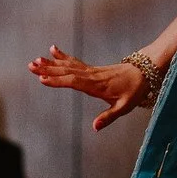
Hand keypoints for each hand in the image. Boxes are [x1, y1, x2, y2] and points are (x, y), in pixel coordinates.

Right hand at [28, 45, 148, 130]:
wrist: (145, 72)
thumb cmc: (134, 91)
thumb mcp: (124, 107)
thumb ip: (108, 117)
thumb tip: (94, 128)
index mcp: (96, 86)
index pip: (74, 82)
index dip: (58, 80)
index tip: (42, 79)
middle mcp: (91, 76)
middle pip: (66, 72)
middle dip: (48, 70)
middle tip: (31, 66)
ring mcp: (91, 71)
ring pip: (68, 66)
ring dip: (51, 63)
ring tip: (35, 60)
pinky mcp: (92, 69)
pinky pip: (74, 62)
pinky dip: (63, 56)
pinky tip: (52, 50)